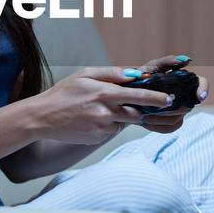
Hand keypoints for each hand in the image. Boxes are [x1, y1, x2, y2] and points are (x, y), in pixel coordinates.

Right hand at [35, 66, 174, 144]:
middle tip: (132, 103)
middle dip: (140, 109)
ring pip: (124, 122)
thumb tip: (136, 74)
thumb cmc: (64, 92)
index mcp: (105, 93)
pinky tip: (91, 119)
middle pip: (136, 113)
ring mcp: (102, 128)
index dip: (157, 99)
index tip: (170, 99)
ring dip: (121, 116)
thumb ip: (113, 73)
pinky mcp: (98, 139)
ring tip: (97, 109)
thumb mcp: (86, 74)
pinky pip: (112, 131)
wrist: (43, 118)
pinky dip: (109, 124)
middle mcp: (106, 112)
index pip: (140, 97)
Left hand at [130, 53, 208, 133]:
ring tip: (145, 113)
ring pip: (177, 118)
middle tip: (158, 106)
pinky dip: (156, 125)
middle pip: (188, 105)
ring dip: (161, 117)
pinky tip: (145, 120)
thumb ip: (167, 62)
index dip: (204, 89)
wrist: (127, 95)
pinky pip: (169, 127)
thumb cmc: (142, 77)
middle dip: (173, 107)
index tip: (200, 96)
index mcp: (182, 81)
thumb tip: (186, 60)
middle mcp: (183, 96)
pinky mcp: (170, 122)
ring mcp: (178, 111)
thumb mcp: (152, 67)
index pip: (201, 83)